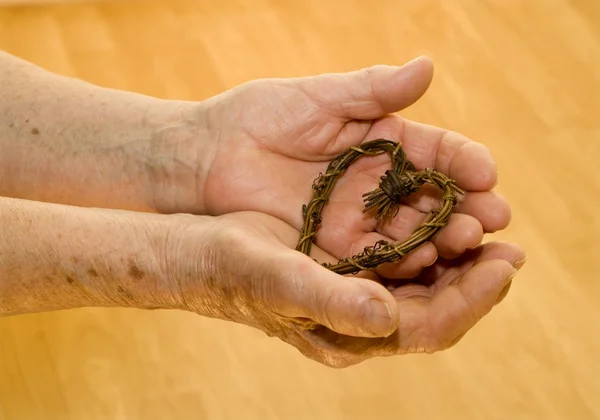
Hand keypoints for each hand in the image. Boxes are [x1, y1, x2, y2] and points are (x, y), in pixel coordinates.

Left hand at [153, 56, 510, 279]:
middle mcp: (378, 185)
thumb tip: (427, 67)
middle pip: (433, 198)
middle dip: (465, 206)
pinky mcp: (334, 248)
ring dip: (442, 236)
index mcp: (382, 142)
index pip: (435, 153)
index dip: (463, 162)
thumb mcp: (319, 97)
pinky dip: (400, 259)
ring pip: (411, 231)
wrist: (206, 157)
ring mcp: (358, 219)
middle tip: (493, 217)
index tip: (487, 172)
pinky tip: (423, 260)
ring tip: (468, 239)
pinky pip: (375, 256)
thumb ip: (372, 90)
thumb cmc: (258, 117)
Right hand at [166, 211, 524, 367]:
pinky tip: (440, 205)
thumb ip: (330, 301)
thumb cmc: (227, 266)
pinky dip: (425, 228)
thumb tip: (389, 317)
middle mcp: (357, 314)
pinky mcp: (345, 258)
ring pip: (421, 274)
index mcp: (346, 331)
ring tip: (484, 217)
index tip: (504, 263)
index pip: (426, 327)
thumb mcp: (274, 279)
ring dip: (455, 248)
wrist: (194, 249)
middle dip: (473, 274)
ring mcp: (353, 286)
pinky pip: (398, 248)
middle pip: (433, 302)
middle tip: (508, 241)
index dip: (470, 298)